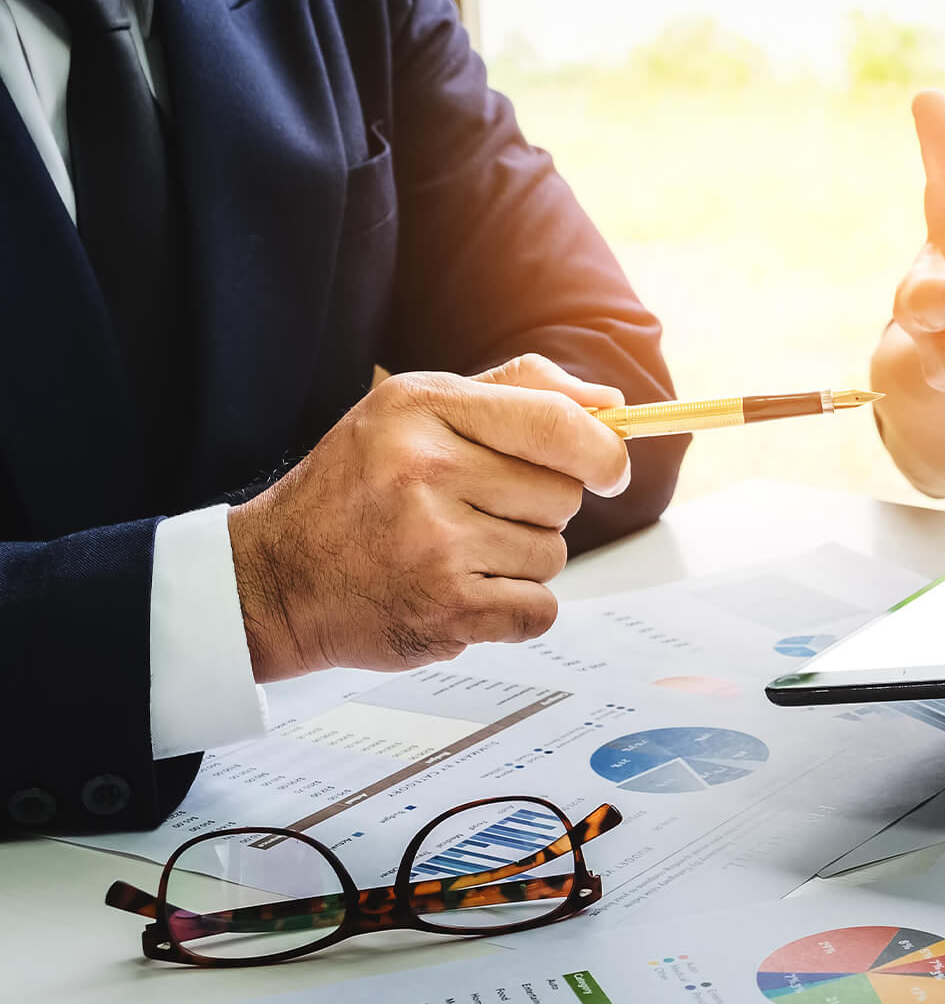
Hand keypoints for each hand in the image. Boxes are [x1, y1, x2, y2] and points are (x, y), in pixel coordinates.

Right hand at [229, 354, 631, 680]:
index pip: (557, 423)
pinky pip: (539, 608)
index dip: (603, 451)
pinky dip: (514, 609)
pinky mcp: (447, 610)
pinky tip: (462, 592)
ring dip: (520, 560)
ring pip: (552, 554)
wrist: (274, 579)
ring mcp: (436, 545)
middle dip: (539, 508)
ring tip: (455, 553)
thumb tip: (612, 405)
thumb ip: (517, 393)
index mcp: (422, 409)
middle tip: (477, 514)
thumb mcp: (415, 411)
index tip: (609, 470)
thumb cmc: (356, 489)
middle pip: (562, 495)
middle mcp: (426, 471)